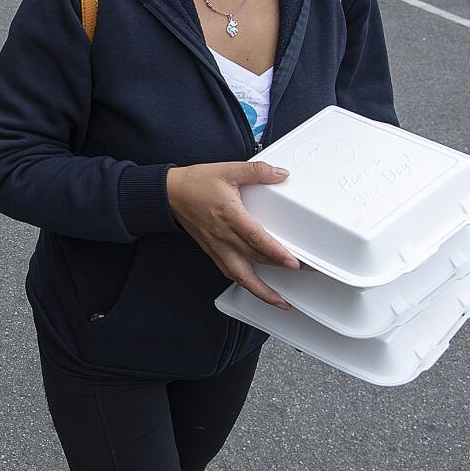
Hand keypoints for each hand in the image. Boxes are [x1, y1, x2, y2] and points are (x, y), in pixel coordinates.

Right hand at [166, 162, 299, 308]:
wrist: (169, 193)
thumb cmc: (194, 183)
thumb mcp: (228, 170)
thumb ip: (257, 171)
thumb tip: (280, 174)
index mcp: (229, 215)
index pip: (256, 239)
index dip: (276, 253)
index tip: (293, 262)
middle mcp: (222, 235)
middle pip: (253, 260)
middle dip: (278, 270)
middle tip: (300, 273)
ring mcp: (216, 246)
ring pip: (240, 275)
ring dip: (260, 291)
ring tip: (278, 300)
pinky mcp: (211, 250)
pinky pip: (229, 272)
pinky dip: (244, 283)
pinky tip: (254, 286)